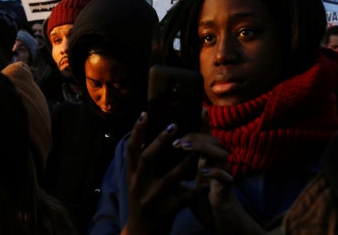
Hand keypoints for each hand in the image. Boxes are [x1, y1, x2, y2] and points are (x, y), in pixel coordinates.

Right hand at [124, 112, 197, 234]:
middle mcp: (138, 186)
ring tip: (197, 151)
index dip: (136, 131)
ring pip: (168, 179)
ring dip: (184, 164)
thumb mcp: (137, 182)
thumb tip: (148, 135)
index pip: (131, 150)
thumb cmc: (143, 202)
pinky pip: (183, 200)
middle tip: (174, 125)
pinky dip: (195, 192)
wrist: (140, 234)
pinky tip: (206, 183)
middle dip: (160, 141)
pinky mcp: (165, 213)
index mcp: (132, 176)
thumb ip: (141, 163)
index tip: (145, 113)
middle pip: (147, 159)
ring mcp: (151, 200)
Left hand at [180, 110, 264, 234]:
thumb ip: (175, 167)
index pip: (206, 136)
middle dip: (195, 136)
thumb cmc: (200, 197)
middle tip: (177, 139)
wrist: (216, 218)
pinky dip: (215, 172)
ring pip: (221, 153)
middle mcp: (216, 163)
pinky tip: (203, 171)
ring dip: (203, 148)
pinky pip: (224, 177)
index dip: (204, 122)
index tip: (200, 107)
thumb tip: (156, 155)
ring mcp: (223, 174)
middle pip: (213, 140)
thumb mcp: (184, 179)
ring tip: (185, 147)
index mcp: (206, 159)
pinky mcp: (226, 189)